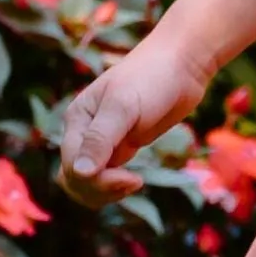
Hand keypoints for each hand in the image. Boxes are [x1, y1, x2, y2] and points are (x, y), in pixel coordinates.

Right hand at [57, 32, 208, 204]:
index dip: (97, 181)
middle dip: (100, 189)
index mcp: (77, 120)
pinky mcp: (123, 145)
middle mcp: (84, 131)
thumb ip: (101, 139)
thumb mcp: (124, 107)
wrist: (183, 64)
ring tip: (135, 183)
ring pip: (88, 181)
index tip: (132, 179)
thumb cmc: (152, 78)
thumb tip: (79, 173)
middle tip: (134, 183)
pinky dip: (115, 185)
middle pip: (75, 178)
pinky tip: (135, 181)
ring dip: (105, 192)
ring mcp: (104, 140)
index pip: (72, 166)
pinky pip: (107, 175)